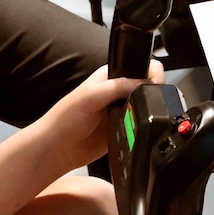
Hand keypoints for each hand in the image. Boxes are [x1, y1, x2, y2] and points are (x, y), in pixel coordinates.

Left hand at [32, 63, 161, 173]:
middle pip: (147, 86)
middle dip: (153, 92)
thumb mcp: (89, 95)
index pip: (139, 65)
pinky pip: (142, 125)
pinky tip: (139, 129)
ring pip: (147, 106)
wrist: (58, 149)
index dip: (151, 72)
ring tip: (142, 117)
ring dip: (149, 111)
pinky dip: (144, 127)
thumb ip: (116, 87)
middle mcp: (118, 91)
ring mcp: (123, 111)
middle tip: (151, 103)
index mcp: (111, 76)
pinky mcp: (125, 129)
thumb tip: (143, 83)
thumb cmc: (64, 118)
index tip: (155, 84)